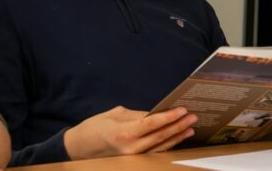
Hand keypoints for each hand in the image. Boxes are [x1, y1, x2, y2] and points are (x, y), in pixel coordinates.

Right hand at [63, 106, 196, 159]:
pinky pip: (154, 153)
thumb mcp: (115, 115)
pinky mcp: (133, 161)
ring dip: (177, 137)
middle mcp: (130, 148)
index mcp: (123, 133)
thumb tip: (156, 114)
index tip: (182, 109)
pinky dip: (167, 145)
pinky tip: (177, 138)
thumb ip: (137, 116)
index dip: (169, 117)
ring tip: (190, 127)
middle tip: (193, 116)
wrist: (78, 148)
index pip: (152, 124)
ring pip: (160, 147)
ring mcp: (132, 158)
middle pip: (160, 136)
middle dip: (178, 126)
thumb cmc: (95, 127)